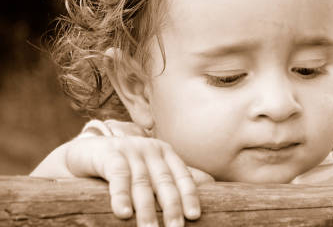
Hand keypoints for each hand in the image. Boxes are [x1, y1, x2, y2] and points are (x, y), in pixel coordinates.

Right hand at [64, 135, 212, 226]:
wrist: (88, 151)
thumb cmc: (126, 165)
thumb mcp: (150, 169)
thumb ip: (173, 177)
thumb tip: (209, 185)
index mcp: (166, 153)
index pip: (182, 176)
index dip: (189, 196)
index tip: (194, 216)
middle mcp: (151, 149)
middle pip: (165, 181)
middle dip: (171, 207)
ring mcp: (131, 150)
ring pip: (142, 183)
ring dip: (146, 209)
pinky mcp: (109, 154)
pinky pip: (118, 177)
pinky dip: (121, 196)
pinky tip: (124, 213)